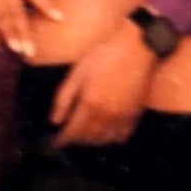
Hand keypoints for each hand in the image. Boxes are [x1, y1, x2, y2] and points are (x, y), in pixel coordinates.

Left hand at [52, 21, 156, 147]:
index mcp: (89, 105)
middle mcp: (106, 116)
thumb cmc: (104, 56)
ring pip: (104, 139)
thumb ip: (63, 98)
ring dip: (92, 142)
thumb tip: (54, 120)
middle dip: (76, 140)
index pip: (72, 132)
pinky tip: (106, 134)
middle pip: (88, 138)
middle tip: (67, 138)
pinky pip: (122, 135)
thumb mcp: (77, 73)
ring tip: (84, 137)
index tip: (55, 142)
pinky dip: (112, 139)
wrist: (136, 48)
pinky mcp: (134, 113)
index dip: (62, 140)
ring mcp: (122, 116)